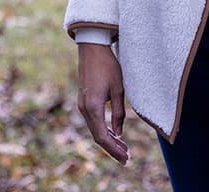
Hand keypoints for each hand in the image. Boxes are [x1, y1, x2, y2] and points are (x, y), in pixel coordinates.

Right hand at [77, 43, 128, 164]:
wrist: (92, 49)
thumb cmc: (108, 66)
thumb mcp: (118, 89)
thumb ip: (118, 112)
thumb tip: (119, 133)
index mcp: (93, 107)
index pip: (103, 137)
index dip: (114, 150)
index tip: (125, 158)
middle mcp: (84, 109)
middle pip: (98, 136)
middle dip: (112, 148)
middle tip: (126, 157)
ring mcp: (82, 105)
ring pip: (95, 129)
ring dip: (108, 139)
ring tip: (123, 147)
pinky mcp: (83, 100)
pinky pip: (93, 121)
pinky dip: (103, 129)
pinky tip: (113, 132)